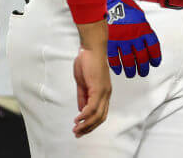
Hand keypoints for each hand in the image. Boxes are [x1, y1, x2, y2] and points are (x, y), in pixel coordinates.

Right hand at [72, 20, 110, 136]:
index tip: (80, 129)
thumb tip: (82, 110)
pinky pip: (92, 106)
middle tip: (77, 133)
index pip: (100, 113)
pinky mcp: (99, 88)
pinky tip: (78, 118)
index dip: (91, 123)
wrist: (92, 48)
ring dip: (86, 124)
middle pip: (100, 117)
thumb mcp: (83, 83)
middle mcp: (106, 93)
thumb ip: (83, 96)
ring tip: (76, 129)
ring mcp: (104, 91)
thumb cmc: (88, 61)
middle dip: (89, 128)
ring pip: (97, 115)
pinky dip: (85, 115)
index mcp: (104, 92)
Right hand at [105, 0, 161, 76]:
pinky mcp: (111, 43)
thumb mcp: (140, 16)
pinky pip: (115, 58)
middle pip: (142, 57)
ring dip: (131, 69)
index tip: (155, 63)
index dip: (155, 57)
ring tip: (131, 73)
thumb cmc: (124, 6)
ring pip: (129, 60)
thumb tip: (146, 39)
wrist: (110, 1)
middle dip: (143, 67)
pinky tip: (119, 69)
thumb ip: (143, 29)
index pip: (153, 47)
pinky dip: (117, 66)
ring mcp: (123, 41)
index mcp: (144, 30)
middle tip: (143, 72)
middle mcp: (135, 37)